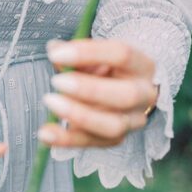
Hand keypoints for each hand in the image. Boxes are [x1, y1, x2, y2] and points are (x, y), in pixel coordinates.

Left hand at [38, 38, 158, 147]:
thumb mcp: (93, 56)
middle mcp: (145, 94)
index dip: (88, 53)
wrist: (117, 92)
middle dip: (89, 89)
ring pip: (113, 125)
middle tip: (57, 81)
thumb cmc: (104, 69)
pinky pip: (94, 142)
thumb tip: (55, 49)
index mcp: (141, 65)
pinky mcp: (117, 139)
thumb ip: (75, 53)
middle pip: (126, 95)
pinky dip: (67, 139)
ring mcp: (134, 120)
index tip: (56, 54)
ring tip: (51, 103)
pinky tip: (46, 133)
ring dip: (79, 115)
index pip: (121, 54)